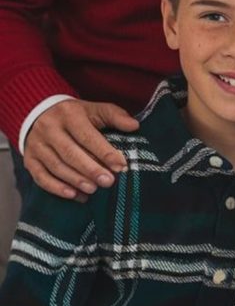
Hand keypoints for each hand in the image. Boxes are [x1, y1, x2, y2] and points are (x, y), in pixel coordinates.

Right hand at [24, 99, 138, 199]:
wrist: (39, 112)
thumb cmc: (74, 115)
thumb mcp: (94, 110)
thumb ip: (115, 116)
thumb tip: (134, 125)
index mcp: (68, 115)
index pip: (87, 136)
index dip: (104, 152)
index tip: (120, 165)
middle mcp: (49, 129)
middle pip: (70, 153)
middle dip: (90, 169)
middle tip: (108, 182)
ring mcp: (37, 145)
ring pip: (56, 166)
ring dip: (75, 180)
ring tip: (93, 189)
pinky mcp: (30, 159)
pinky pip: (41, 177)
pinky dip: (57, 188)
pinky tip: (73, 195)